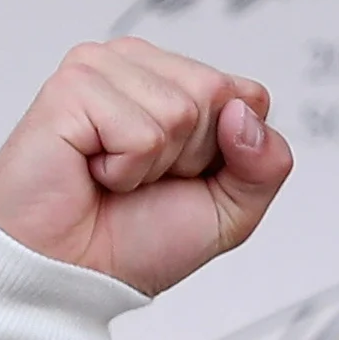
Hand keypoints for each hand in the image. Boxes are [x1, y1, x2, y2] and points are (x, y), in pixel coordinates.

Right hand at [0, 37, 293, 296]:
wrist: (73, 274)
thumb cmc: (135, 239)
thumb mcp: (230, 212)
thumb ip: (267, 165)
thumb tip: (245, 115)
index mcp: (176, 82)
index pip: (248, 96)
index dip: (228, 154)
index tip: (181, 178)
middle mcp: (139, 66)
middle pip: (218, 94)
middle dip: (190, 157)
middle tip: (141, 180)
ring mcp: (102, 69)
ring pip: (181, 109)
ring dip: (153, 165)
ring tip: (113, 176)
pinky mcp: (71, 88)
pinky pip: (142, 131)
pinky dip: (124, 169)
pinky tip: (92, 170)